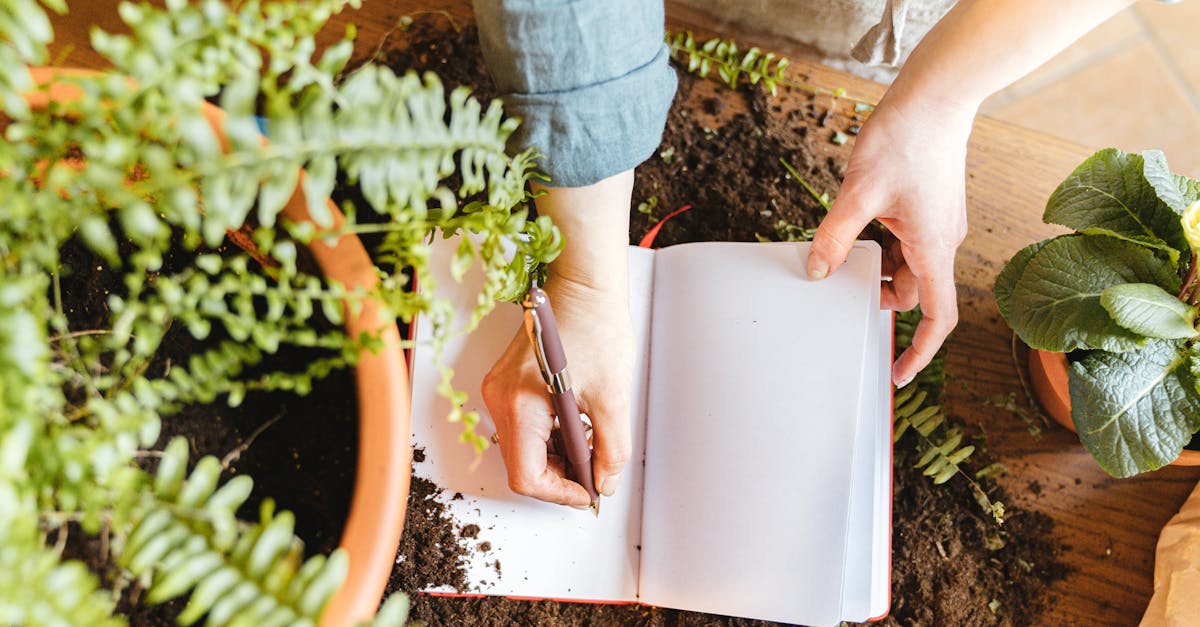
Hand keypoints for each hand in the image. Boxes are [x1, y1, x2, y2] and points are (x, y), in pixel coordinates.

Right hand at [481, 277, 633, 506]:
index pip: (526, 475)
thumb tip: (604, 482)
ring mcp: (499, 391)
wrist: (585, 287)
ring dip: (556, 457)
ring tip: (591, 446)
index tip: (588, 493)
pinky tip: (576, 429)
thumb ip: (611, 448)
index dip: (560, 493)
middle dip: (559, 476)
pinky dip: (549, 437)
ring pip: (522, 448)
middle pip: (521, 464)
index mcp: (519, 403)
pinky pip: (523, 427)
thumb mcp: (613, 397)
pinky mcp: (508, 385)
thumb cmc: (595, 326)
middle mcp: (499, 399)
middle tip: (594, 474)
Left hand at [806, 94, 973, 386]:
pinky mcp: (929, 208)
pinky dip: (882, 245)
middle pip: (913, 291)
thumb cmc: (905, 140)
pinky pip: (906, 242)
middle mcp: (942, 241)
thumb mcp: (858, 194)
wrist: (935, 98)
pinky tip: (858, 226)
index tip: (898, 373)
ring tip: (845, 248)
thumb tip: (816, 271)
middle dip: (879, 295)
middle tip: (842, 286)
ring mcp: (937, 224)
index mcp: (933, 248)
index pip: (937, 317)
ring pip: (906, 265)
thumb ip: (835, 236)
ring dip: (877, 266)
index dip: (919, 351)